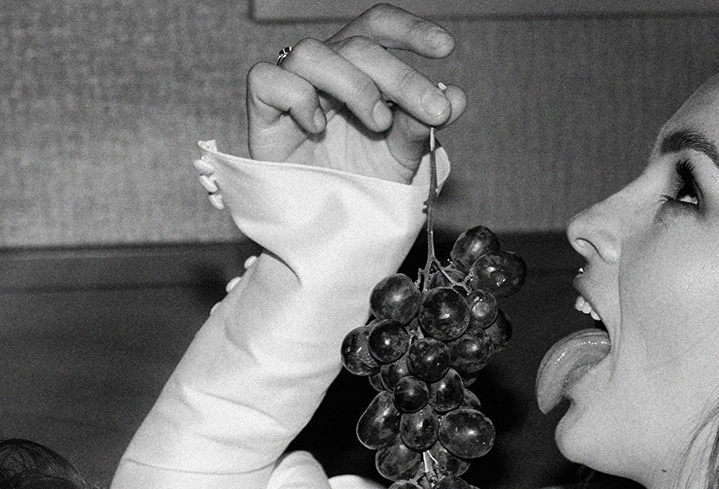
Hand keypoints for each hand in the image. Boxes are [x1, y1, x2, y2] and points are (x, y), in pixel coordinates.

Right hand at [247, 4, 466, 182]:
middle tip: (433, 111)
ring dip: (354, 85)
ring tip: (378, 124)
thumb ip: (421, 125)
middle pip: (357, 46)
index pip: (378, 29)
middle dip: (401, 76)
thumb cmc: (359, 185)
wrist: (325, 229)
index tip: (446, 47)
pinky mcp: (262, 110)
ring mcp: (292, 85)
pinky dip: (298, 98)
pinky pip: (269, 79)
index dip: (409, 30)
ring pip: (313, 53)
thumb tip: (456, 97)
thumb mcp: (399, 158)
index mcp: (358, 68)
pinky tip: (317, 128)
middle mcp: (325, 69)